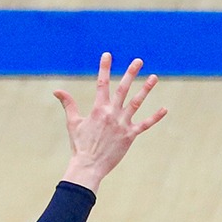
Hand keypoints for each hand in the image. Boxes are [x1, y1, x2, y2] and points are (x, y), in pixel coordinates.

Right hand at [54, 53, 166, 190]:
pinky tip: (164, 109)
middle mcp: (111, 114)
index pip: (101, 84)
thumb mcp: (73, 122)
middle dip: (131, 73)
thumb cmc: (80, 145)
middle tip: (138, 61)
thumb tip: (57, 90)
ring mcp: (122, 124)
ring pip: (136, 103)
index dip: (104, 68)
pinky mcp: (130, 136)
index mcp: (98, 109)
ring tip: (154, 77)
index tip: (107, 55)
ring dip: (146, 90)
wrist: (88, 166)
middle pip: (123, 89)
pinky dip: (155, 117)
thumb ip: (68, 104)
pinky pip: (145, 125)